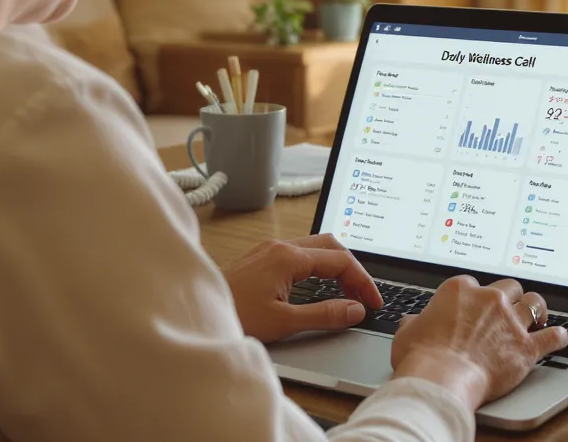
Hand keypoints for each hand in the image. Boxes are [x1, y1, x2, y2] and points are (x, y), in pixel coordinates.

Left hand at [221, 234, 382, 343]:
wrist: (194, 314)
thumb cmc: (232, 316)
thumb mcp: (284, 322)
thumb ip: (324, 314)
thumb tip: (354, 310)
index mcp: (288, 257)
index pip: (340, 261)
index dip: (362, 282)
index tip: (372, 303)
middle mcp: (279, 247)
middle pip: (330, 245)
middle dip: (352, 268)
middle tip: (364, 295)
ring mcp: (268, 250)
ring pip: (315, 247)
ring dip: (335, 266)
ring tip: (347, 291)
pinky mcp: (261, 258)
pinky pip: (299, 253)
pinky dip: (317, 267)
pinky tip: (319, 285)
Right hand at [390, 276, 567, 410]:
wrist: (441, 378)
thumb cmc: (421, 356)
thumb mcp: (407, 332)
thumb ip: (414, 322)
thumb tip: (411, 322)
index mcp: (460, 290)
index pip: (475, 285)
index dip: (476, 297)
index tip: (476, 306)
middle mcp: (489, 299)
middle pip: (509, 288)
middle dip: (509, 297)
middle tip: (508, 308)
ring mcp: (510, 321)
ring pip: (534, 304)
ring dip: (536, 309)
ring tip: (538, 314)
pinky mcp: (526, 346)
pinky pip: (552, 337)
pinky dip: (557, 337)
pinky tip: (559, 337)